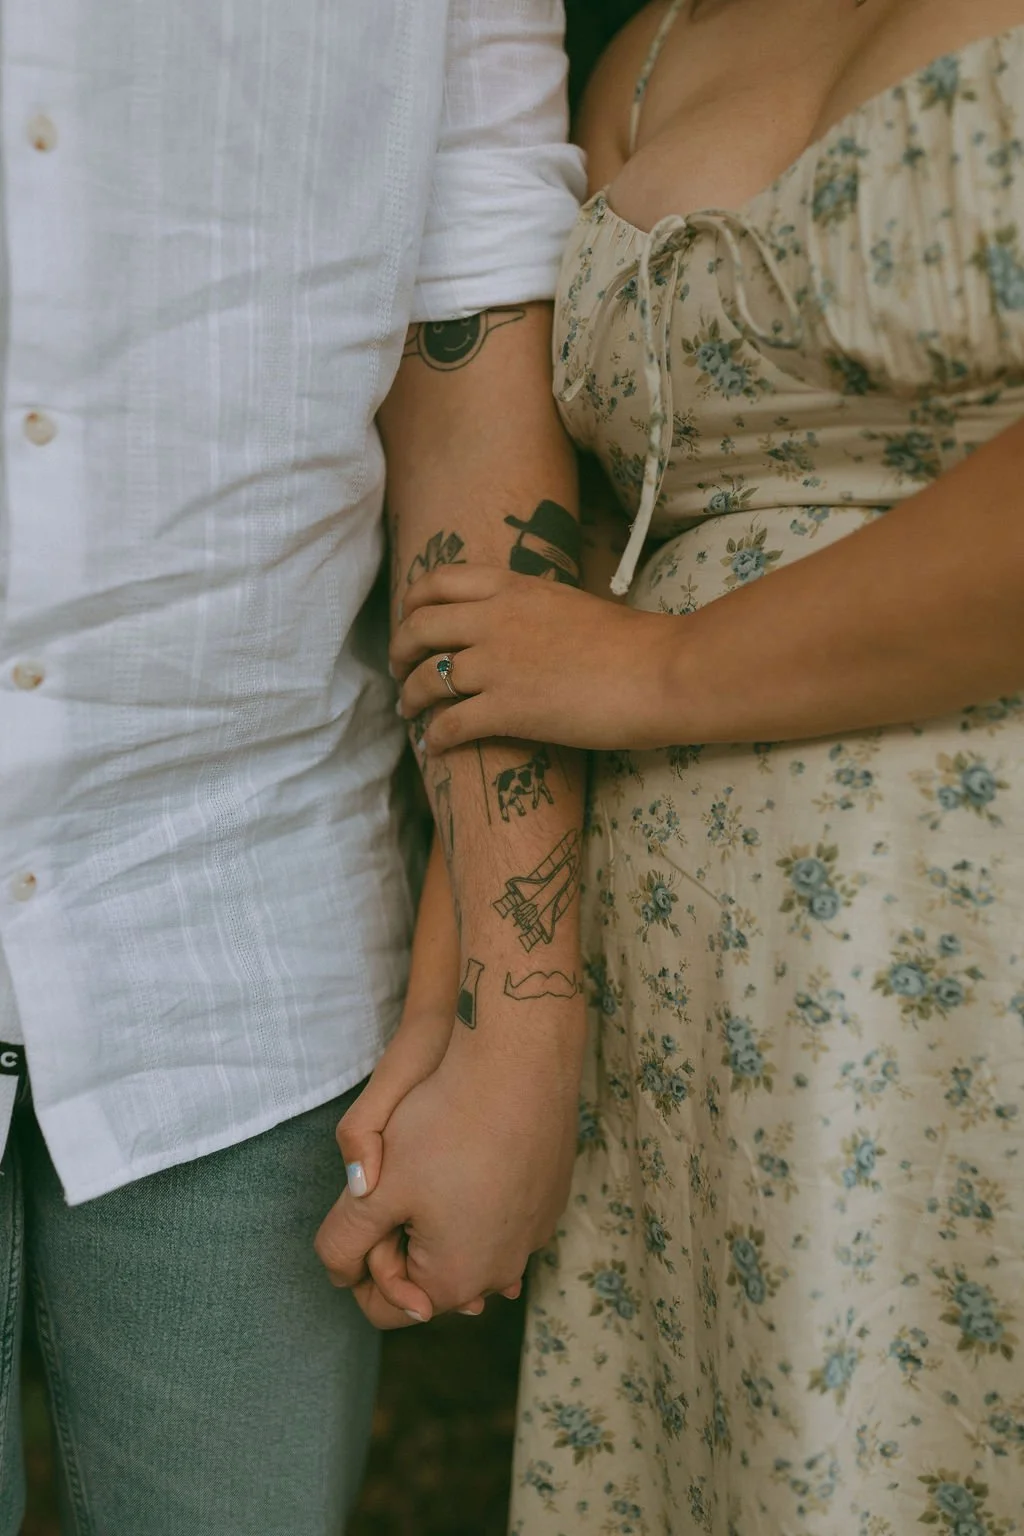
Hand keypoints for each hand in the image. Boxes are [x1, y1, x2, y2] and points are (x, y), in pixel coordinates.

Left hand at [330, 1008, 511, 1325]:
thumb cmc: (444, 1124)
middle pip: (431, 1277)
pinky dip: (479, 1200)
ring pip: (468, 1246)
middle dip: (402, 1242)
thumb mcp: (375, 1187)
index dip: (359, 1268)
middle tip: (390, 1185)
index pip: (388, 1308)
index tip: (357, 1216)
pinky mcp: (550, 1202)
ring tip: (425, 1169)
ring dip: (440, 1221)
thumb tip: (338, 1272)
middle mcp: (502, 1272)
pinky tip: (467, 1156)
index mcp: (455, 1281)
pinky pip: (503, 1217)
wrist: (519, 1065)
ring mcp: (534, 1236)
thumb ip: (344, 1241)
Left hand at [391, 566, 677, 752]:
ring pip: (425, 679)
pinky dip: (434, 738)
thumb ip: (528, 608)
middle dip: (398, 652)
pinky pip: (449, 725)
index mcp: (510, 588)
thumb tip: (512, 622)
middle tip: (399, 670)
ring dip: (409, 698)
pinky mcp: (507, 709)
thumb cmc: (628, 642)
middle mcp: (493, 621)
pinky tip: (434, 748)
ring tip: (411, 711)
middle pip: (417, 628)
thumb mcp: (566, 602)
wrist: (659, 672)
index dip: (412, 604)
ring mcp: (496, 665)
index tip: (410, 622)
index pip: (436, 583)